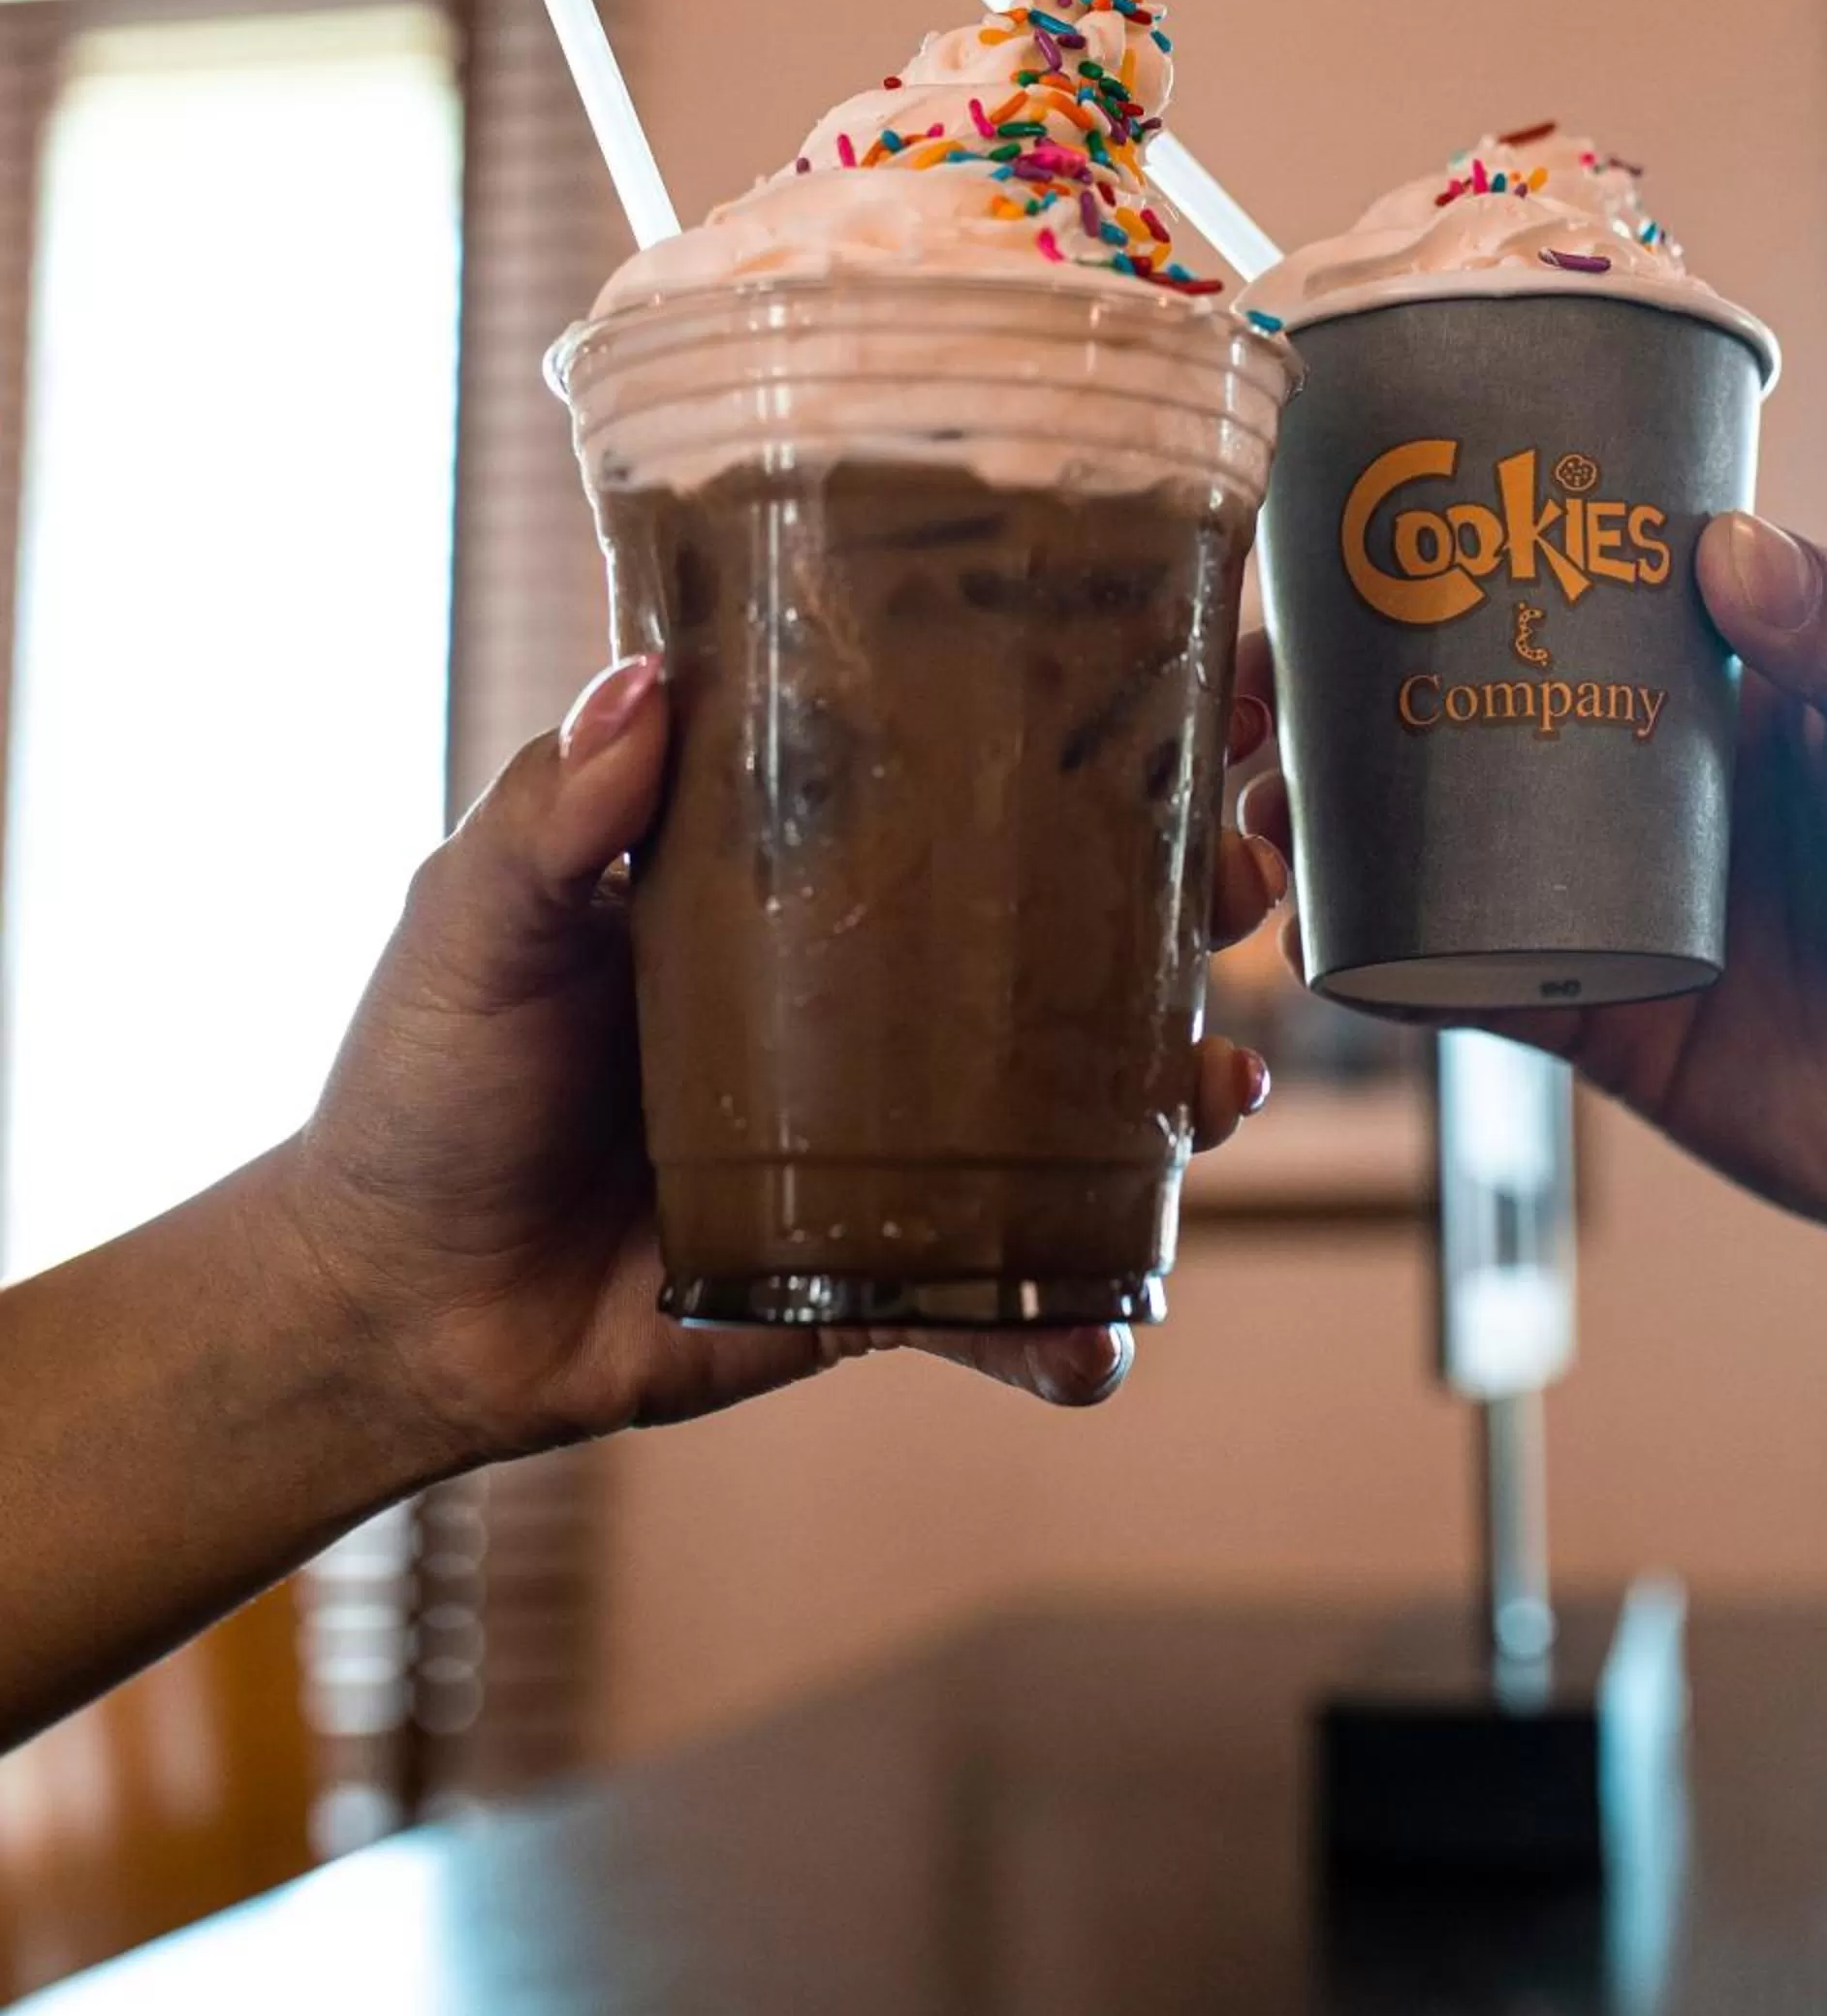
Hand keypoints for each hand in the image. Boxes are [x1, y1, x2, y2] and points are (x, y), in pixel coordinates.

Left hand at [274, 662, 1287, 1475]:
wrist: (392, 1310)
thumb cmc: (422, 1089)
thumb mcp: (474, 923)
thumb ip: (556, 817)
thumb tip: (647, 685)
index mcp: (797, 885)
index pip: (968, 777)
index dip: (1097, 729)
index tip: (1215, 677)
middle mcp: (874, 1000)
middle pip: (1077, 929)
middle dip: (1195, 896)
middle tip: (1246, 871)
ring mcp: (896, 1138)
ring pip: (1086, 1105)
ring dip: (1184, 1090)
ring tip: (1223, 1081)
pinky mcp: (884, 1275)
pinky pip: (1004, 1295)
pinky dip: (1070, 1326)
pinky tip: (1103, 1337)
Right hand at [1240, 514, 1826, 1281]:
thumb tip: (1729, 550)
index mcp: (1707, 683)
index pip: (1535, 593)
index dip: (1417, 571)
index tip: (1322, 553)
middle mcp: (1633, 787)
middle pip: (1437, 724)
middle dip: (1320, 714)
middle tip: (1246, 717)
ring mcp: (1607, 909)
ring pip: (1421, 858)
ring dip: (1321, 839)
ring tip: (1253, 830)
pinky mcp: (1607, 1030)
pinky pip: (1462, 990)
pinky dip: (1383, 967)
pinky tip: (1316, 947)